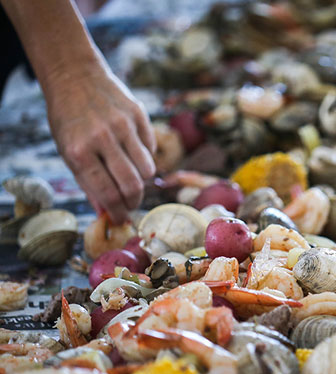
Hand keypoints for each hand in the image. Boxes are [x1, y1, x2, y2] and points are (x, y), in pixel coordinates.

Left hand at [46, 62, 155, 223]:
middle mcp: (102, 138)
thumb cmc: (69, 120)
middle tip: (131, 204)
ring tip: (131, 177)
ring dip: (142, 180)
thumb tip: (107, 211)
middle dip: (134, 202)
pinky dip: (145, 157)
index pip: (107, 193)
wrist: (75, 77)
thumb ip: (88, 182)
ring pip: (147, 169)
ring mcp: (123, 125)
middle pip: (132, 185)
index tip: (121, 219)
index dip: (117, 212)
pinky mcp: (138, 114)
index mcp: (79, 151)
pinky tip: (132, 151)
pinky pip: (151, 148)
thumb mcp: (68, 152)